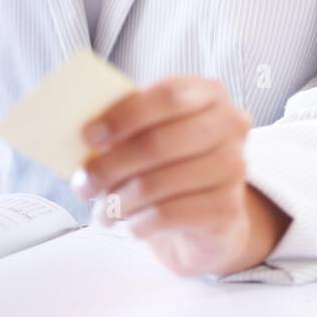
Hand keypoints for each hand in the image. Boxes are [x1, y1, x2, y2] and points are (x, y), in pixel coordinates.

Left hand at [71, 75, 291, 276]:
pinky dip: (139, 222)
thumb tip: (84, 138)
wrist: (211, 214)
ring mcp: (234, 166)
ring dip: (119, 201)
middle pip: (158, 143)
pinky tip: (130, 224)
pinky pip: (169, 215)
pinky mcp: (228, 208)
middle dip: (111, 166)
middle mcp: (230, 124)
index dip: (123, 116)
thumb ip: (126, 125)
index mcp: (209, 92)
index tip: (87, 136)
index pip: (166, 97)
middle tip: (82, 185)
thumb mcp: (152, 132)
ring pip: (159, 183)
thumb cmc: (172, 162)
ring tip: (102, 212)